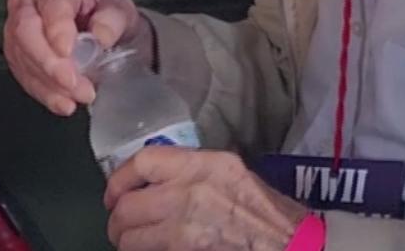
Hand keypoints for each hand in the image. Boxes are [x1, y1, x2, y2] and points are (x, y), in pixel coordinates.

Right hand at [3, 0, 143, 115]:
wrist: (100, 31)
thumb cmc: (106, 14)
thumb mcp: (121, 10)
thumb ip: (113, 19)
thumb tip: (101, 36)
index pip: (51, 0)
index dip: (57, 27)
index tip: (68, 50)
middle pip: (27, 30)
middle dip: (49, 62)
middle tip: (73, 82)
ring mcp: (16, 24)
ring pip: (21, 55)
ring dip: (48, 82)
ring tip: (77, 95)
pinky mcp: (15, 51)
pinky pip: (21, 73)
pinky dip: (43, 92)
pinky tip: (62, 101)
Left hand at [104, 147, 308, 250]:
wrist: (289, 245)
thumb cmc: (265, 210)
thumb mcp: (232, 175)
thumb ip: (193, 173)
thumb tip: (153, 181)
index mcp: (204, 164)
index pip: (144, 161)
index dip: (120, 178)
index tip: (116, 192)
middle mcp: (191, 192)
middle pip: (129, 204)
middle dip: (118, 219)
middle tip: (121, 225)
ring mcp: (186, 228)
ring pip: (130, 237)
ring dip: (126, 242)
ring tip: (134, 242)